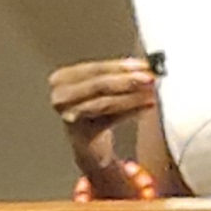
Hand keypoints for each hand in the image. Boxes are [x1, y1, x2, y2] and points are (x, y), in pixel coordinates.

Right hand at [47, 56, 162, 181]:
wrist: (88, 145)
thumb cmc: (96, 112)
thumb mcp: (102, 89)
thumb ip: (118, 77)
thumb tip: (144, 67)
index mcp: (61, 78)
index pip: (94, 68)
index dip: (120, 66)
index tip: (143, 64)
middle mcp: (60, 97)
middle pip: (98, 84)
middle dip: (127, 80)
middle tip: (148, 78)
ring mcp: (68, 116)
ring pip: (105, 102)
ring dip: (132, 97)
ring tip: (150, 93)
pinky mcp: (82, 135)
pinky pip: (110, 120)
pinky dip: (130, 111)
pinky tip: (146, 106)